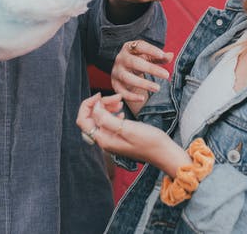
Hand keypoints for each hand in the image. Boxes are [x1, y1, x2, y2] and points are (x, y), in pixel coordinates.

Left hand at [76, 93, 190, 177]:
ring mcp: (111, 139)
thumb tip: (94, 107)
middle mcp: (104, 140)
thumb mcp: (127, 128)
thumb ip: (107, 119)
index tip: (101, 95)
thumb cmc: (149, 141)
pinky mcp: (118, 137)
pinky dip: (112, 113)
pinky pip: (108, 122)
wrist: (163, 152)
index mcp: (103, 139)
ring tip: (120, 102)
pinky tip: (121, 111)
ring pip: (99, 118)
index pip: (83, 120)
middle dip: (99, 104)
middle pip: (90, 117)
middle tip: (117, 98)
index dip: (88, 105)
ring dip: (106, 107)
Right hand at [112, 40, 172, 115]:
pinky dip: (131, 96)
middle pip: (134, 62)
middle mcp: (121, 58)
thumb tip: (170, 56)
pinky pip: (121, 91)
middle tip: (167, 75)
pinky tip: (142, 98)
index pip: (139, 46)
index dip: (151, 50)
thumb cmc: (139, 61)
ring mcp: (116, 71)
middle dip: (151, 69)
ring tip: (157, 88)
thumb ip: (160, 57)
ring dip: (143, 83)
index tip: (162, 55)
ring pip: (127, 78)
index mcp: (129, 48)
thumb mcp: (149, 57)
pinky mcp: (115, 84)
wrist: (125, 71)